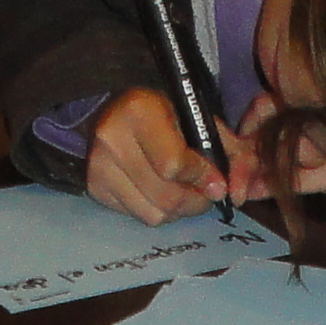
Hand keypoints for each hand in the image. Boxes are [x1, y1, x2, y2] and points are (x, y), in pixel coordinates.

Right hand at [83, 90, 227, 224]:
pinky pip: (136, 215)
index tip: (217, 185)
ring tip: (186, 194)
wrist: (118, 109)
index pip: (174, 165)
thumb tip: (231, 193)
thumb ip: (226, 149)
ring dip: (177, 210)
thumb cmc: (165, 112)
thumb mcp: (198, 118)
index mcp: (139, 112)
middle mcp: (112, 139)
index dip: (201, 179)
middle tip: (205, 195)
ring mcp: (99, 166)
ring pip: (152, 213)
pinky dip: (156, 209)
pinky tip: (161, 192)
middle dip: (194, 201)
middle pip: (165, 195)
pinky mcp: (95, 187)